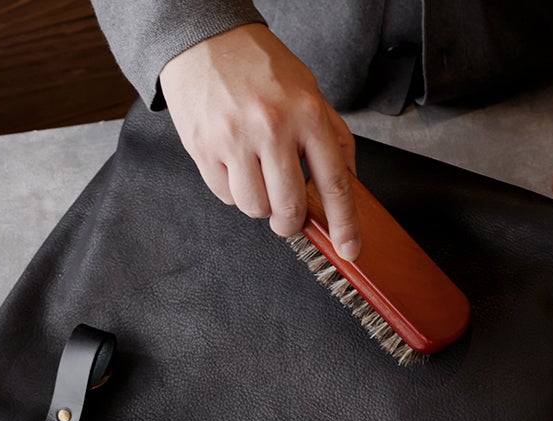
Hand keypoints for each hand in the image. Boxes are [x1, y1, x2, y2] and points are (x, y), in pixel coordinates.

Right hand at [160, 24, 360, 259]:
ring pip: (255, 208)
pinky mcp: (202, 146)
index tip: (349, 248)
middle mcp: (271, 127)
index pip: (334, 183)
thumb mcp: (310, 92)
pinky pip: (225, 196)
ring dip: (261, 205)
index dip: (345, 224)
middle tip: (290, 214)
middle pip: (289, 207)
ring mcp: (233, 139)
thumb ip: (333, 138)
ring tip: (259, 178)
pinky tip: (236, 166)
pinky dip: (234, 191)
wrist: (206, 39)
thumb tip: (347, 183)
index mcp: (306, 114)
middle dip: (292, 222)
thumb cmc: (260, 66)